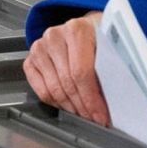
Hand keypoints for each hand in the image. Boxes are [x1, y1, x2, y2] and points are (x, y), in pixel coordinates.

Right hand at [23, 11, 110, 126]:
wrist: (83, 29)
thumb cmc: (97, 38)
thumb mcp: (109, 46)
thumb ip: (112, 68)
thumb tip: (115, 100)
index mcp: (77, 30)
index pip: (81, 72)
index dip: (91, 98)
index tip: (100, 115)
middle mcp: (54, 36)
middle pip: (67, 83)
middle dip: (82, 106)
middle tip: (94, 118)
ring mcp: (40, 47)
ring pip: (53, 89)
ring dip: (70, 107)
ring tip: (83, 113)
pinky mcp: (31, 59)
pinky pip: (40, 90)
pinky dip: (55, 103)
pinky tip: (68, 106)